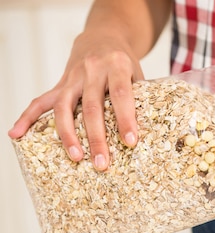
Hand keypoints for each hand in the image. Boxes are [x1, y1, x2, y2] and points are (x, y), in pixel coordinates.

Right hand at [8, 31, 144, 170]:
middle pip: (91, 106)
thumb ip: (140, 98)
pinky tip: (16, 134)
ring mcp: (73, 76)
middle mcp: (92, 69)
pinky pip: (40, 100)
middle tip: (102, 163)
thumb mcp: (138, 73)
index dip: (125, 118)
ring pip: (65, 106)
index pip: (120, 94)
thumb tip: (147, 135)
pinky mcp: (60, 83)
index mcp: (116, 65)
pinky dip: (27, 117)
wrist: (104, 37)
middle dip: (97, 137)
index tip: (129, 141)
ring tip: (76, 157)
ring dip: (68, 134)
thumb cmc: (125, 63)